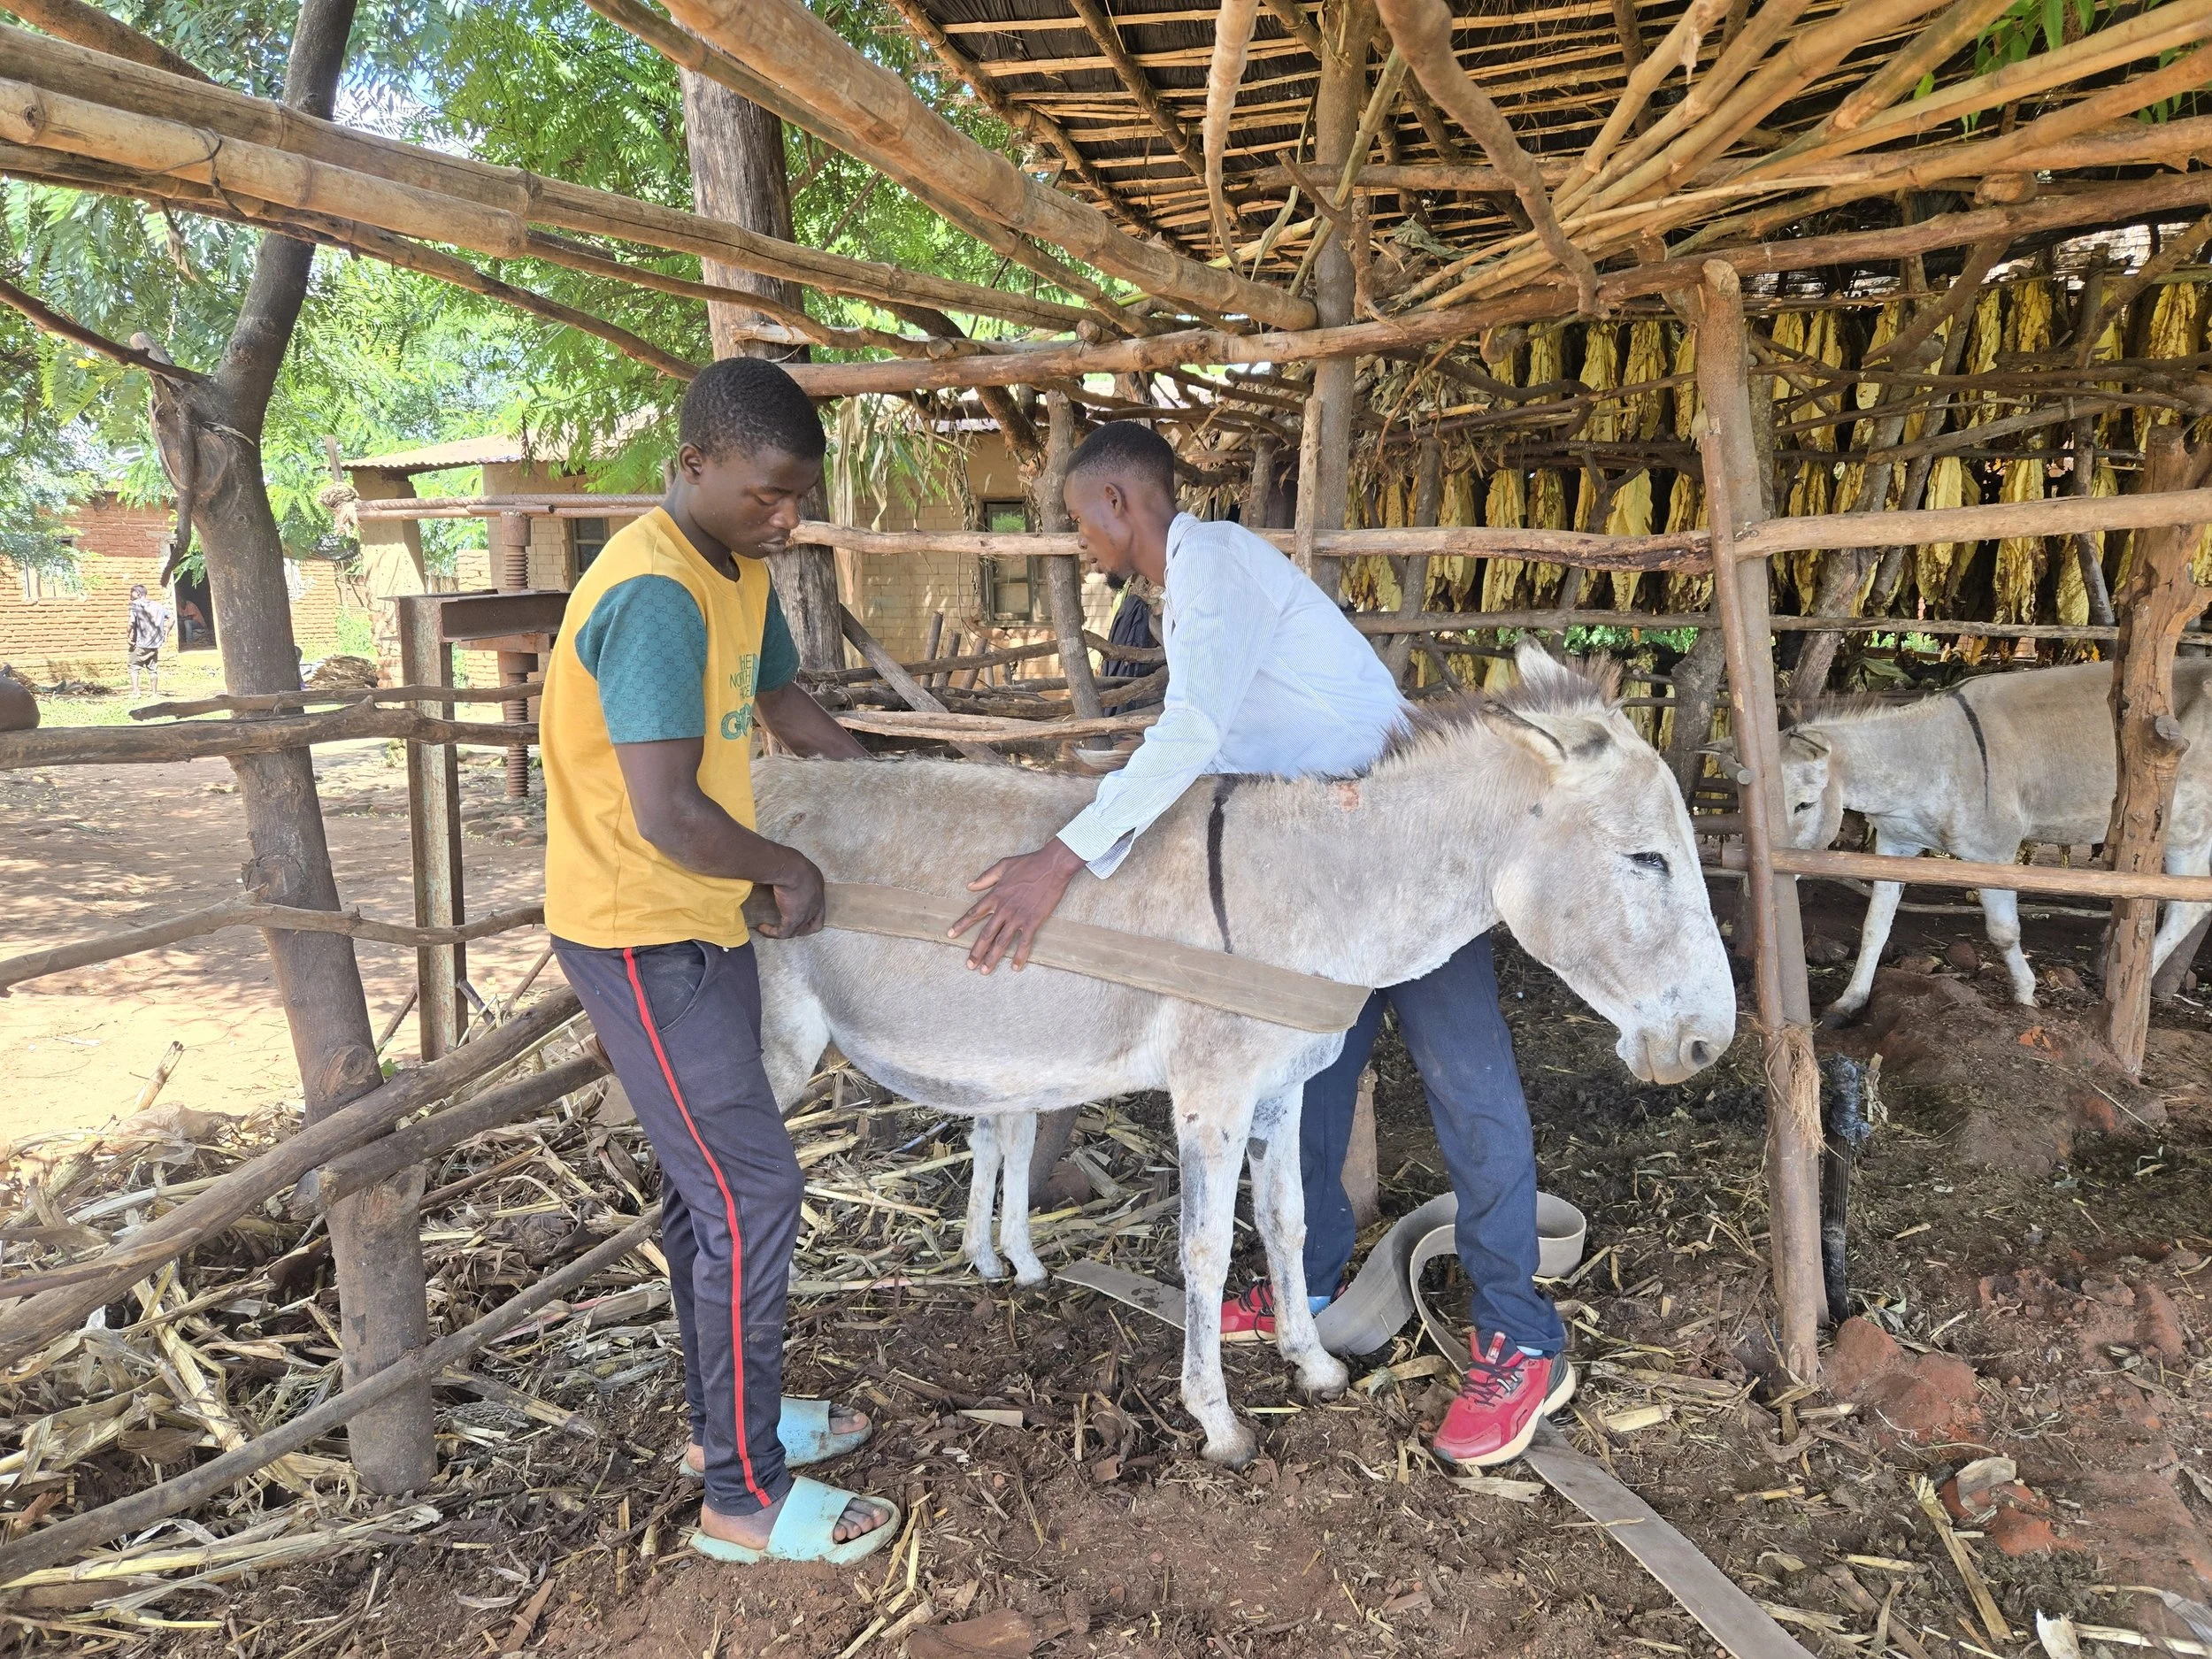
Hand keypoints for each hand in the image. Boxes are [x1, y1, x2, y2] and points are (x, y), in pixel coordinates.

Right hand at [754, 851, 826, 938]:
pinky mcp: (793, 919)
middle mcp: (817, 901)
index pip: (819, 905)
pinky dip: (772, 932)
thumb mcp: (794, 865)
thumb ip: (790, 871)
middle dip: (801, 927)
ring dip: (784, 931)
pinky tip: (762, 927)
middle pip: (814, 923)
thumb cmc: (790, 861)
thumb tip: (778, 869)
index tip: (795, 909)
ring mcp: (807, 912)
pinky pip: (783, 933)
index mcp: (817, 885)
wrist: (790, 868)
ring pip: (797, 930)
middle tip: (786, 926)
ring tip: (771, 929)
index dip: (810, 912)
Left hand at [948, 840, 1082, 972]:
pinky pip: (1024, 942)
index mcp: (995, 896)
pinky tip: (1015, 967)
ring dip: (992, 958)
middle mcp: (1004, 909)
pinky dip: (1019, 956)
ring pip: (1002, 942)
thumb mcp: (1003, 866)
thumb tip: (969, 885)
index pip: (974, 913)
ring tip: (985, 971)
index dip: (962, 925)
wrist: (1052, 866)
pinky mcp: (1033, 921)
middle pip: (986, 934)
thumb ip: (985, 877)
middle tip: (969, 965)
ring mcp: (1018, 917)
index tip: (951, 935)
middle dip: (976, 951)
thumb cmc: (1029, 864)